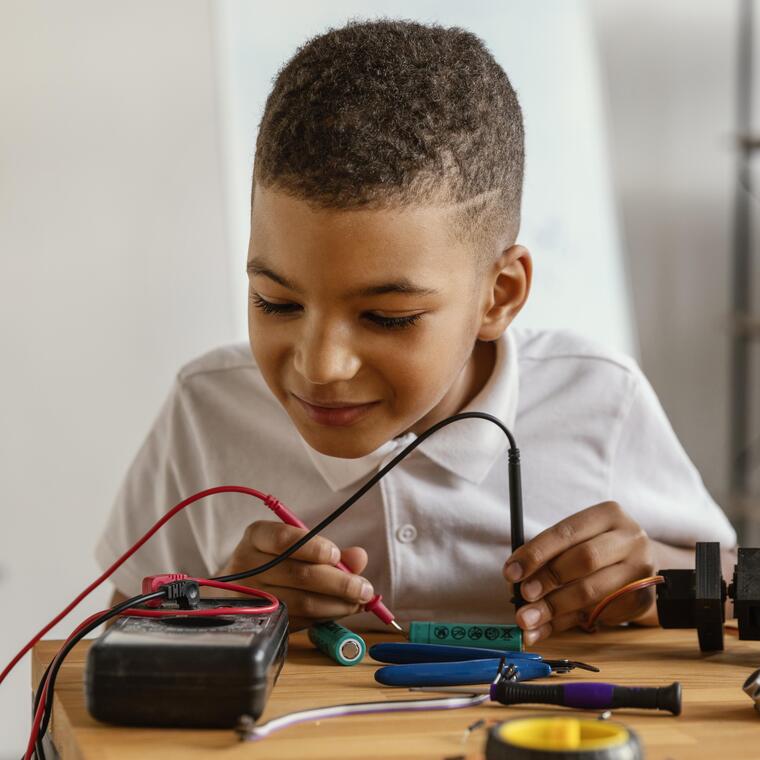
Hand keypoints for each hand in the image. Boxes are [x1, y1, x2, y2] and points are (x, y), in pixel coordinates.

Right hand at [216, 520, 373, 630]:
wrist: (238, 589)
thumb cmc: (276, 561)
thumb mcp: (297, 547)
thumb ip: (329, 551)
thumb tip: (359, 557)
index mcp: (256, 536)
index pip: (283, 538)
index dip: (313, 547)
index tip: (336, 555)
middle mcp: (247, 565)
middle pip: (298, 573)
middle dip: (339, 582)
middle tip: (364, 588)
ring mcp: (250, 597)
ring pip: (301, 601)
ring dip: (337, 603)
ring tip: (359, 601)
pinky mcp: (260, 621)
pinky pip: (299, 620)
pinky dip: (325, 616)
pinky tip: (340, 611)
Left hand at [503, 502, 655, 645]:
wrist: (642, 566)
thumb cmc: (597, 548)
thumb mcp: (577, 540)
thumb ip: (549, 554)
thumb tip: (514, 577)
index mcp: (607, 515)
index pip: (567, 532)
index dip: (536, 552)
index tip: (511, 572)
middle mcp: (630, 538)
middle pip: (584, 559)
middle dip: (548, 579)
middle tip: (523, 595)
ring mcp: (641, 570)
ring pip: (592, 591)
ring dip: (554, 608)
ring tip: (527, 620)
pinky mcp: (642, 599)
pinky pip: (598, 614)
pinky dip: (567, 623)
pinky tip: (547, 628)